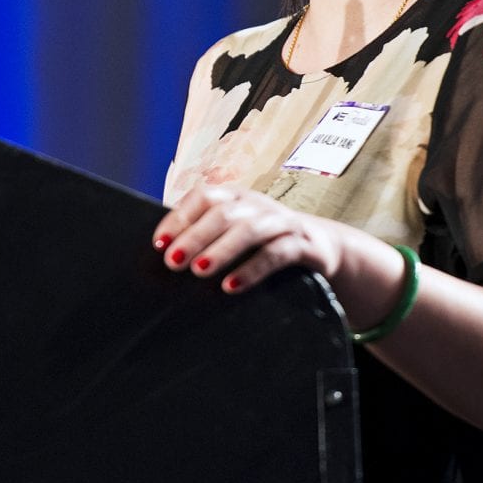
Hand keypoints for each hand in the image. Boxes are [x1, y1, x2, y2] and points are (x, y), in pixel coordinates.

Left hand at [152, 183, 344, 292]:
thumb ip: (207, 237)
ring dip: (221, 250)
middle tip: (173, 261)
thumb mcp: (237, 232)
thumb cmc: (265, 242)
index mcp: (236, 197)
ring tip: (198, 271)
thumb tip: (166, 255)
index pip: (204, 197)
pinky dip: (252, 269)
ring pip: (249, 230)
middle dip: (195, 236)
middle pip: (223, 212)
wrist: (322, 246)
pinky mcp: (302, 244)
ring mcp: (281, 222)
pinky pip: (276, 253)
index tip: (159, 244)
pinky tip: (232, 285)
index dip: (179, 217)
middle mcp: (257, 205)